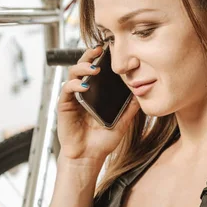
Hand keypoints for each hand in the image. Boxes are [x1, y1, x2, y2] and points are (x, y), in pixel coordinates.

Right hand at [58, 45, 140, 164]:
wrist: (88, 157)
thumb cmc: (101, 141)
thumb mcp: (122, 122)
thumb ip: (130, 108)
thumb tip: (142, 94)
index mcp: (95, 94)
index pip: (96, 70)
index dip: (101, 58)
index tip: (110, 49)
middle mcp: (82, 93)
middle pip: (82, 67)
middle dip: (89, 55)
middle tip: (99, 49)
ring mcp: (72, 98)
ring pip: (72, 74)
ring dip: (82, 67)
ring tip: (94, 68)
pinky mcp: (64, 106)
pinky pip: (66, 90)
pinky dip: (74, 85)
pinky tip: (84, 85)